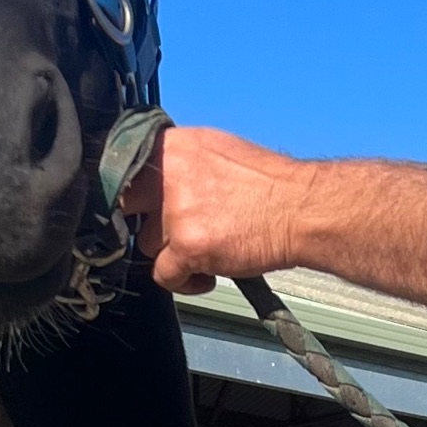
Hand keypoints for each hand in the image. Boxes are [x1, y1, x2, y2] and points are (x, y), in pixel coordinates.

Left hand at [122, 124, 299, 292]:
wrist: (300, 209)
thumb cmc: (268, 186)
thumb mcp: (217, 152)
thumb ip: (181, 164)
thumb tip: (155, 179)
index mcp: (174, 144)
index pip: (125, 169)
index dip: (135, 194)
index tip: (145, 207)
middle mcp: (169, 172)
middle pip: (130, 208)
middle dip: (152, 222)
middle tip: (179, 230)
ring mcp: (176, 210)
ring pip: (146, 244)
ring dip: (173, 253)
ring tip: (208, 251)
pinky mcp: (187, 245)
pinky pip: (163, 275)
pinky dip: (184, 281)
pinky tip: (208, 273)